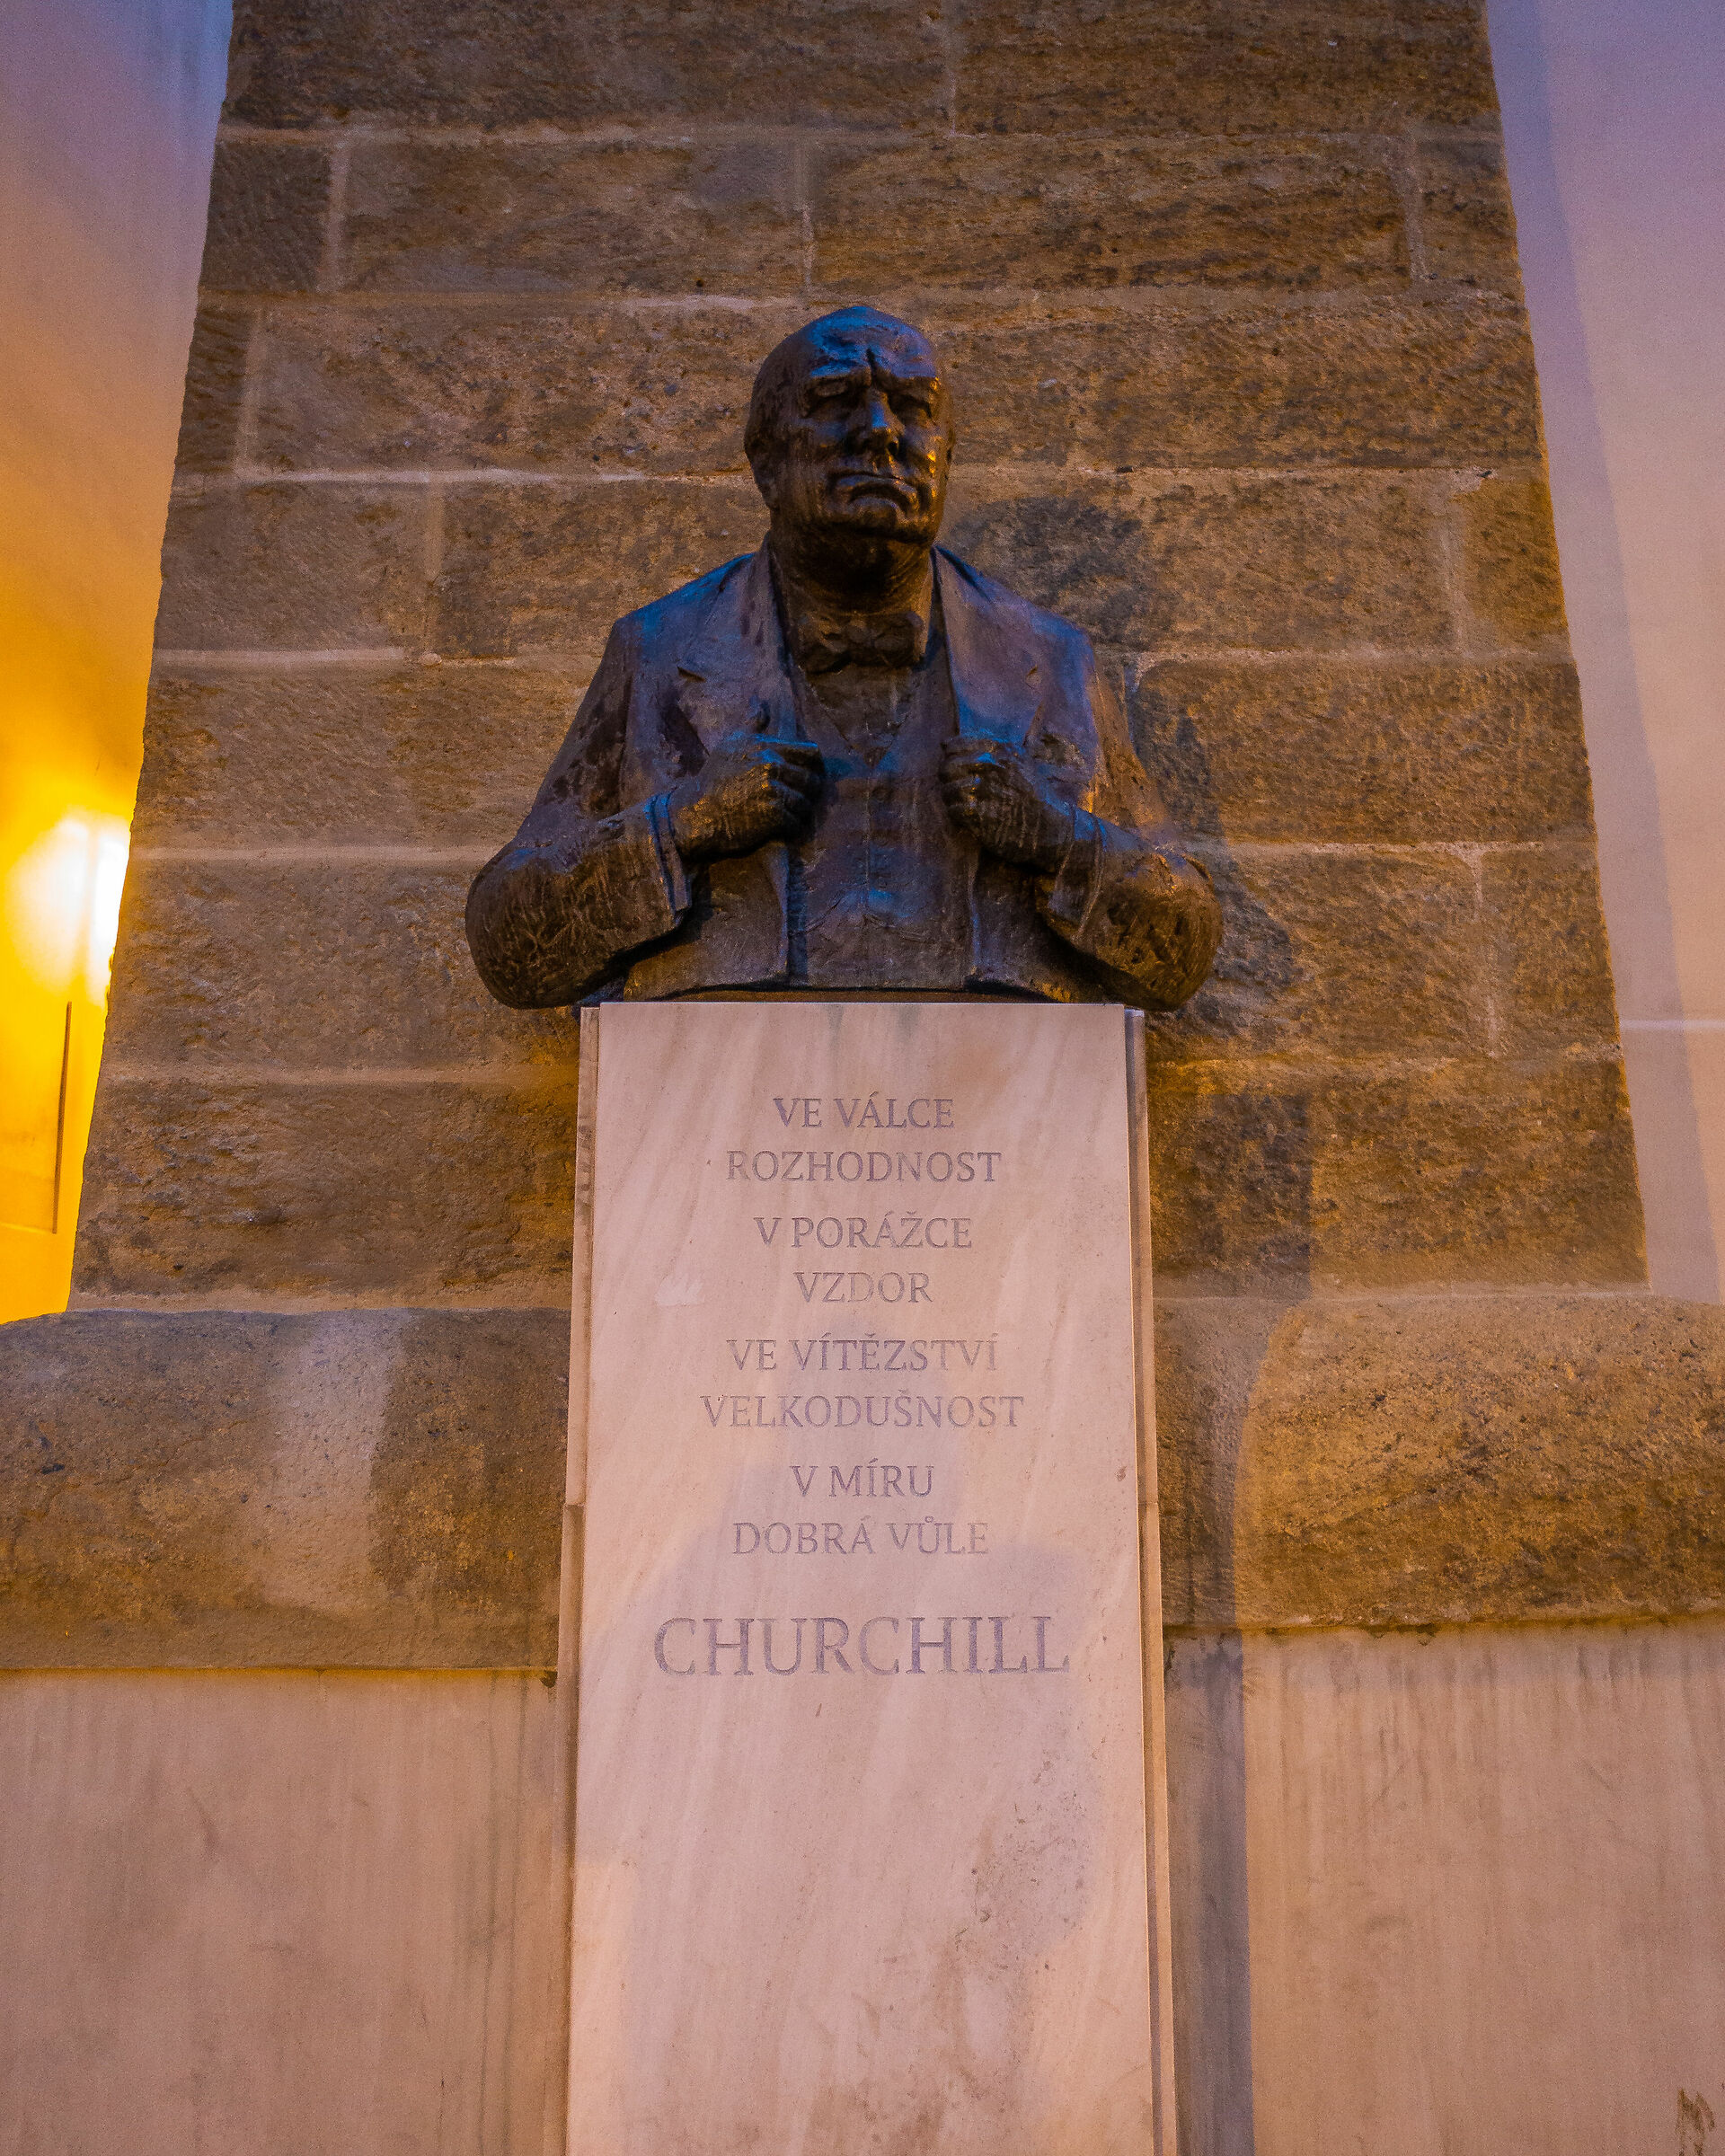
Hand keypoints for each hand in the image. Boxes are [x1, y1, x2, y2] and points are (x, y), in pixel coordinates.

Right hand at [668, 720, 823, 860]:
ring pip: (805, 804)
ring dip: (799, 812)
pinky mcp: (773, 816)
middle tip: (799, 800)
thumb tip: (760, 702)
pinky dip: (791, 829)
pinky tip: (781, 829)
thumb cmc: (713, 778)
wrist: (697, 812)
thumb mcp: (730, 744)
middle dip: (808, 793)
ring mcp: (774, 791)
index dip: (815, 767)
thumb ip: (751, 724)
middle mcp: (772, 766)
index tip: (810, 776)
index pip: (810, 753)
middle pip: (811, 781)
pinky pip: (796, 823)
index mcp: (767, 748)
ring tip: (788, 815)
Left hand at [940, 734, 1074, 870]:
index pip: (959, 745)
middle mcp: (994, 769)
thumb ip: (991, 751)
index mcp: (1003, 753)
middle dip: (946, 775)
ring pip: (950, 789)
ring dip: (950, 796)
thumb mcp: (1021, 762)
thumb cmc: (1036, 795)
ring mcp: (988, 793)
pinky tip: (964, 814)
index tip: (951, 760)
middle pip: (950, 766)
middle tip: (952, 783)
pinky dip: (955, 812)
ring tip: (959, 801)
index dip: (950, 753)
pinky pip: (956, 810)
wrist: (1054, 828)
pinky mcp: (984, 817)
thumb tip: (946, 744)